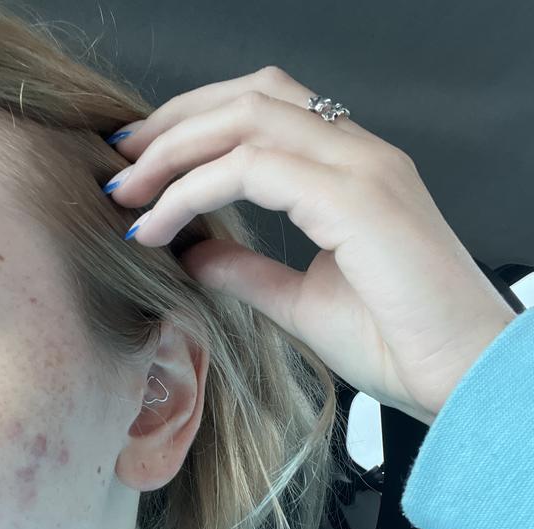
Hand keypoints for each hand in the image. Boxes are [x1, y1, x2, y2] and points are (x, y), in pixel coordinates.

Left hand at [104, 65, 516, 425]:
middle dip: (174, 125)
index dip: (196, 128)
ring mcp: (362, 167)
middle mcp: (360, 154)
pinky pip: (252, 167)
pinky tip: (158, 223)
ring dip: (174, 150)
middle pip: (249, 96)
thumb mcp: (302, 302)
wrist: (460, 379)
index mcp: (353, 172)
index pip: (265, 112)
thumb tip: (193, 252)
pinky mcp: (355, 196)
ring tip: (127, 192)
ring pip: (247, 117)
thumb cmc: (399, 344)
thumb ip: (247, 270)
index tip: (144, 169)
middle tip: (121, 166)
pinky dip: (193, 189)